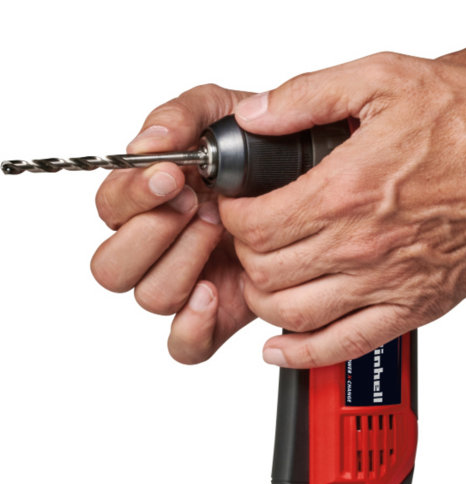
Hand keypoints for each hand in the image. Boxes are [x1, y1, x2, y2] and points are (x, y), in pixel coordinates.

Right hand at [91, 84, 256, 363]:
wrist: (311, 182)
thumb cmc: (263, 150)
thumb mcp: (222, 113)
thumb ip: (181, 117)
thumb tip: (147, 144)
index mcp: (150, 201)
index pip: (110, 210)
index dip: (134, 196)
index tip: (172, 176)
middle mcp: (161, 247)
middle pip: (113, 267)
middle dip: (152, 233)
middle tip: (197, 205)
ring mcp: (188, 283)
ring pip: (150, 297)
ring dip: (181, 263)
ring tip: (219, 232)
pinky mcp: (218, 315)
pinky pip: (186, 344)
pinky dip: (192, 326)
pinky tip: (212, 292)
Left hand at [220, 52, 465, 367]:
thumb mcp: (383, 80)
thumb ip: (307, 96)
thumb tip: (255, 116)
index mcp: (345, 191)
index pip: (254, 225)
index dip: (231, 216)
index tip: (236, 207)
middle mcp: (360, 245)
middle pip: (265, 272)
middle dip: (243, 255)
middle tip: (250, 238)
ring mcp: (385, 283)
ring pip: (290, 313)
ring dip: (262, 300)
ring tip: (263, 279)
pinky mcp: (410, 308)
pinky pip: (342, 345)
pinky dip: (302, 354)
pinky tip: (281, 348)